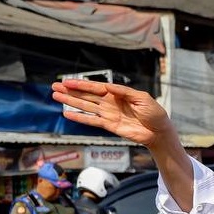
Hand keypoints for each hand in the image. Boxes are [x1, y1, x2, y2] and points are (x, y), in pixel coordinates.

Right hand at [51, 79, 175, 147]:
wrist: (159, 132)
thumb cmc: (154, 113)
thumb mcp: (142, 98)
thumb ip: (124, 92)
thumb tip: (108, 86)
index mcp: (117, 93)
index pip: (95, 87)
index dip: (81, 84)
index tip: (67, 82)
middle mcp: (110, 102)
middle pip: (86, 95)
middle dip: (70, 91)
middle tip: (54, 87)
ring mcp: (108, 114)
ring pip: (85, 106)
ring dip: (71, 102)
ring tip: (56, 97)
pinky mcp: (109, 126)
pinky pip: (91, 121)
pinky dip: (80, 118)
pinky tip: (67, 115)